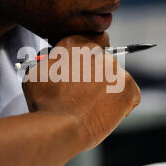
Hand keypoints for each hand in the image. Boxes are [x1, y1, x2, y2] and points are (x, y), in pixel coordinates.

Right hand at [22, 32, 140, 149]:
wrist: (61, 127)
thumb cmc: (45, 104)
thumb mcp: (35, 73)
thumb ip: (48, 62)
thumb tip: (50, 62)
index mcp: (76, 44)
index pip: (93, 38)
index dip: (90, 54)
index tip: (85, 66)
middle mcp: (98, 52)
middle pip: (104, 61)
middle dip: (97, 75)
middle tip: (84, 94)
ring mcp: (116, 69)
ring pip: (116, 78)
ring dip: (107, 89)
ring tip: (91, 107)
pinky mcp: (128, 88)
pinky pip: (130, 95)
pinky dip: (122, 105)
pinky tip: (105, 113)